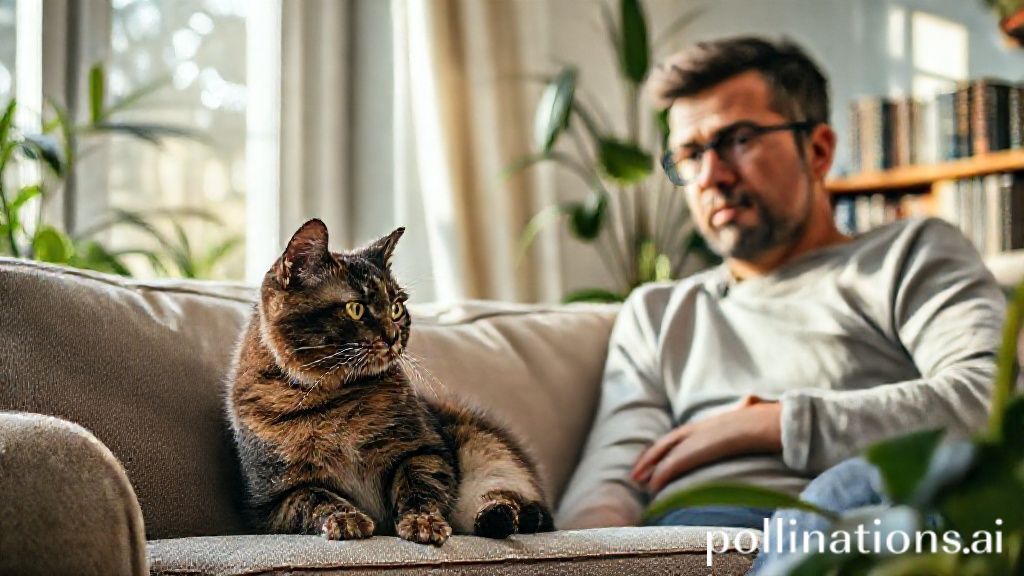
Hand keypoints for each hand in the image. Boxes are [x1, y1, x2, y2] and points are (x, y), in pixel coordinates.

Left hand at [630, 395, 782, 492]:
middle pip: (665, 443)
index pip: (678, 436)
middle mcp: (698, 428)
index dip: (663, 448)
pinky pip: (672, 465)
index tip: (652, 458)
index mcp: (709, 423)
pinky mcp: (697, 450)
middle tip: (635, 474)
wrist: (768, 422)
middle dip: (648, 459)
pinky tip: (653, 487)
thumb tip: (750, 404)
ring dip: (649, 469)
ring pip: (665, 455)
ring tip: (638, 483)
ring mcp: (696, 438)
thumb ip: (747, 410)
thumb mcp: (752, 414)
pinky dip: (660, 476)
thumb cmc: (766, 420)